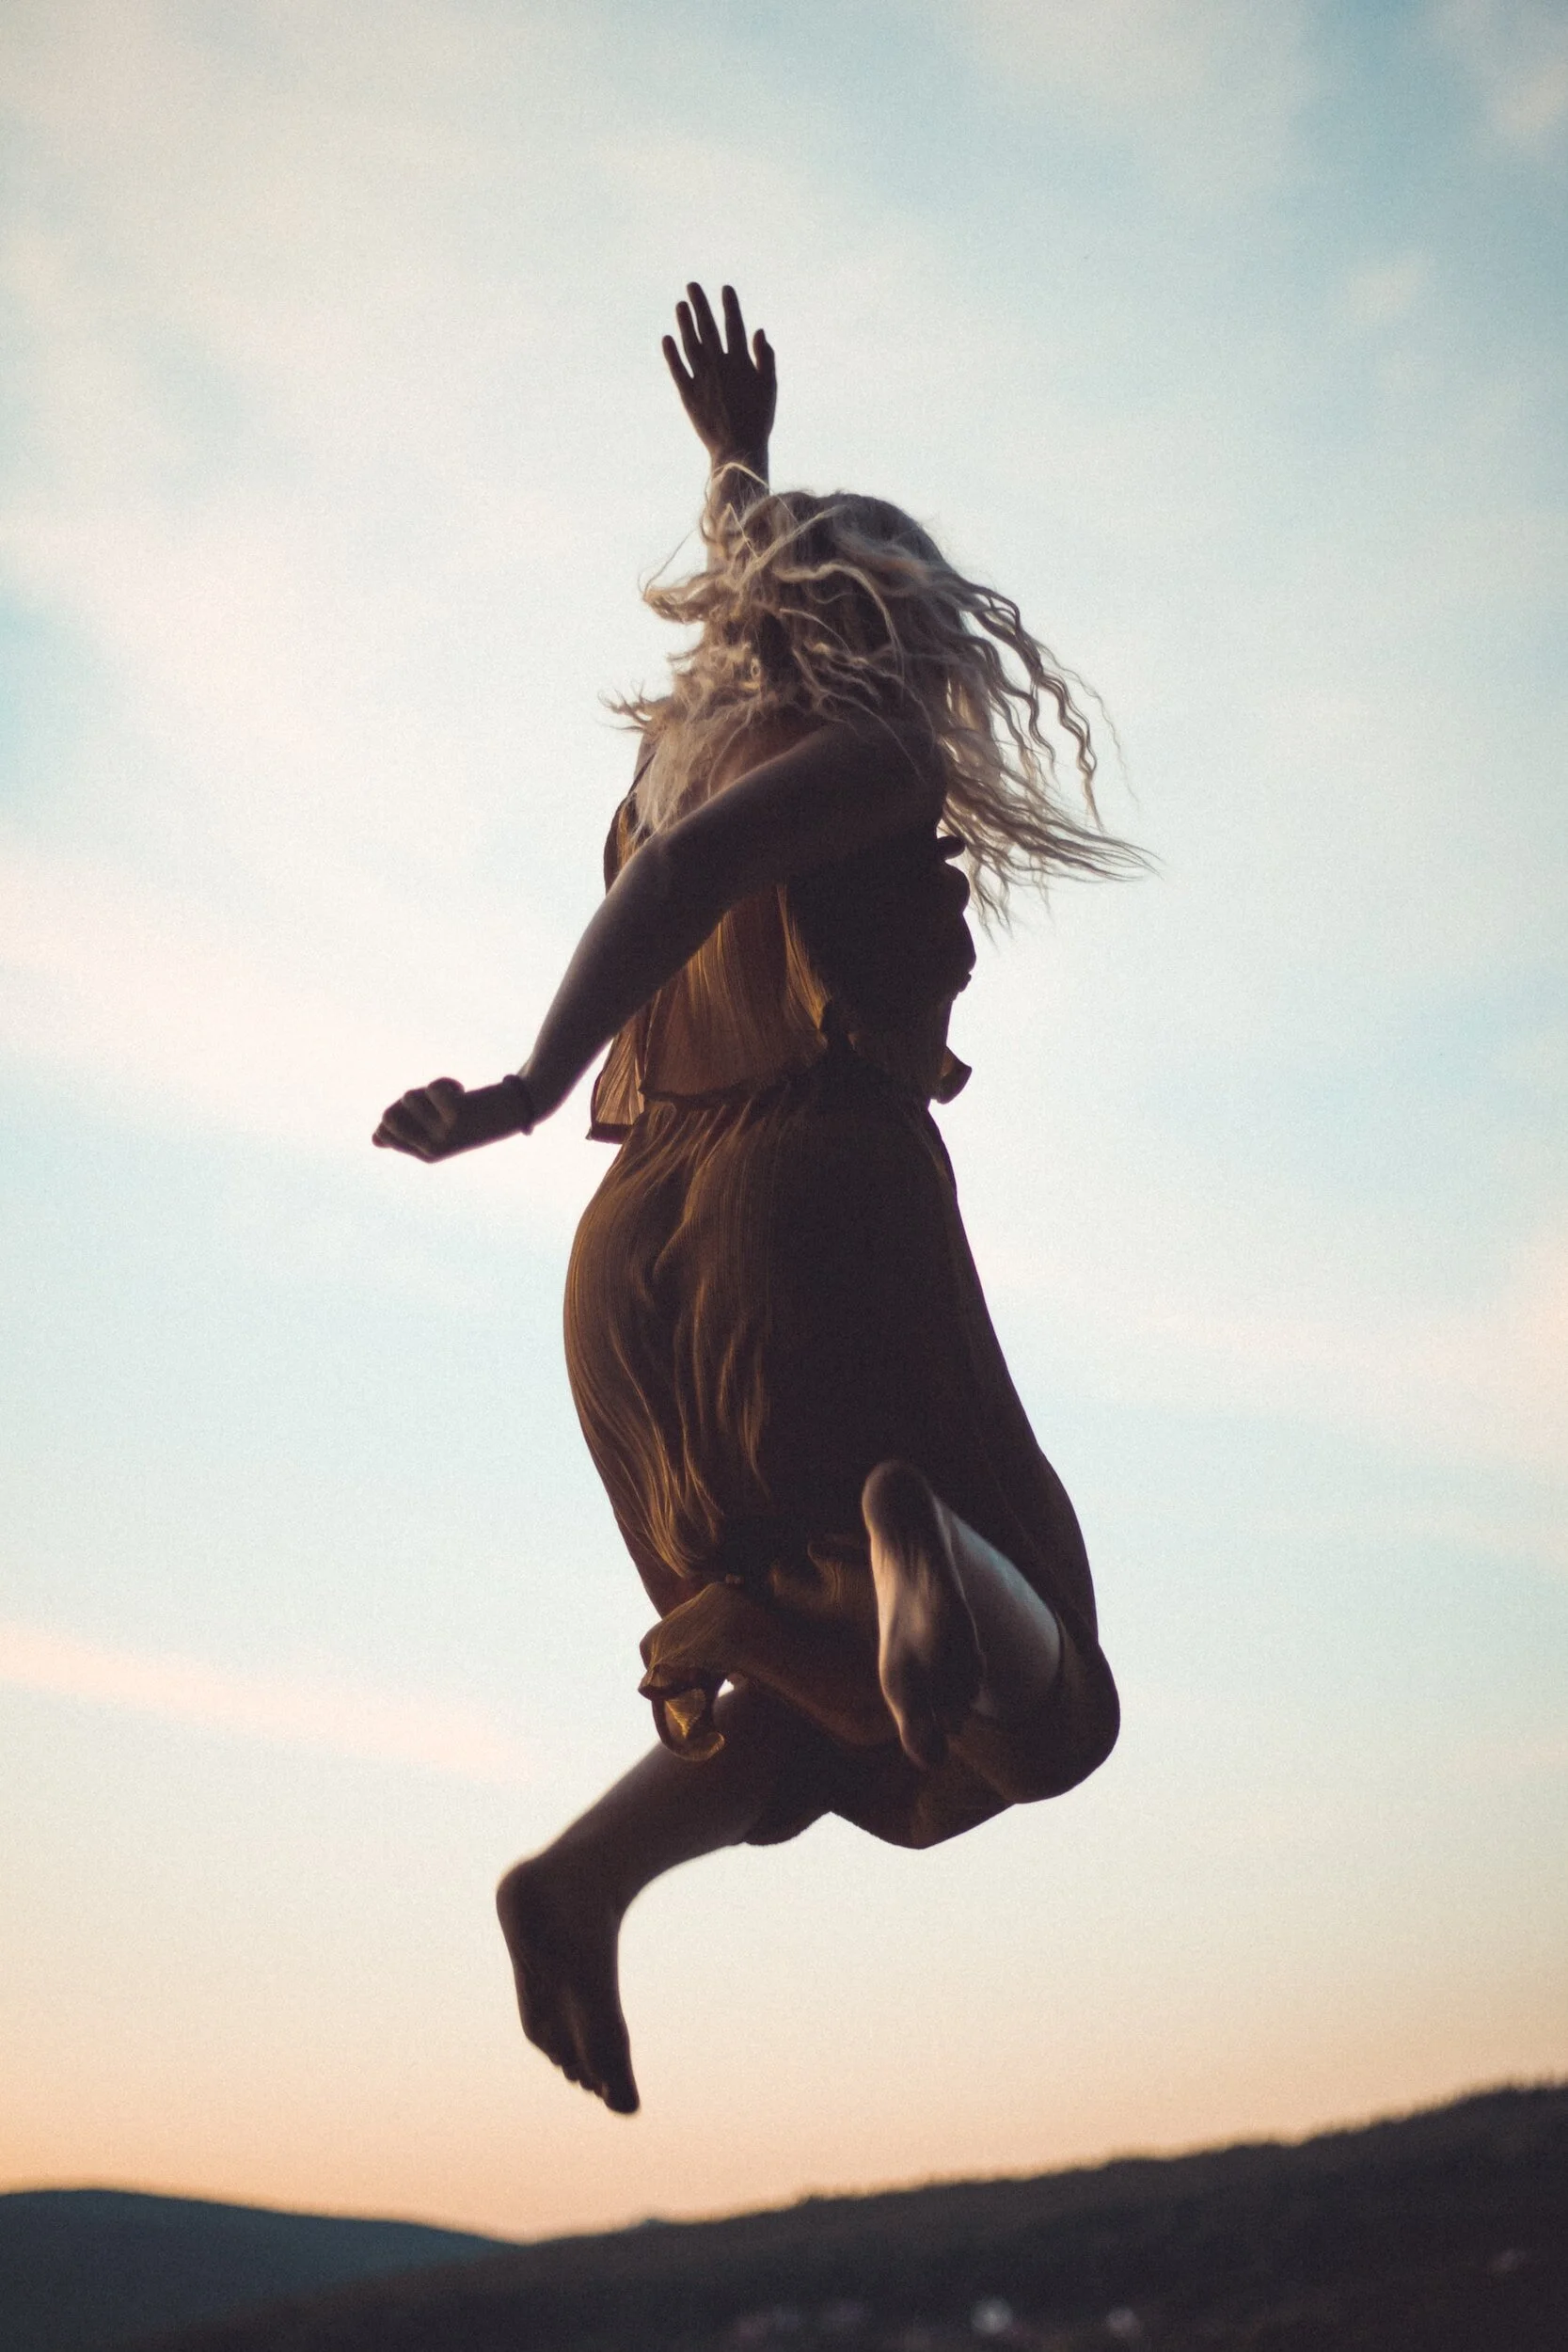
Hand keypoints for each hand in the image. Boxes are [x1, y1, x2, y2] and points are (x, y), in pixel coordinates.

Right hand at [372, 1077, 524, 1161]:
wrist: (515, 1109)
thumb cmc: (477, 1116)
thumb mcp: (439, 1127)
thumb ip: (407, 1132)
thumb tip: (374, 1139)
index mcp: (426, 1155)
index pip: (383, 1131)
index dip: (399, 1111)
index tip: (426, 1109)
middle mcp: (432, 1150)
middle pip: (389, 1114)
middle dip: (409, 1100)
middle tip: (437, 1101)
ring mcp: (443, 1135)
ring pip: (408, 1097)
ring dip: (431, 1088)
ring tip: (455, 1096)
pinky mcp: (455, 1117)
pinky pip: (431, 1088)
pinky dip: (445, 1082)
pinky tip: (463, 1091)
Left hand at [662, 282, 775, 474]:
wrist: (738, 449)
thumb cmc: (758, 420)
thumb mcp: (770, 388)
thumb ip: (765, 358)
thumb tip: (758, 331)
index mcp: (741, 363)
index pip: (734, 326)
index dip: (730, 306)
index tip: (725, 288)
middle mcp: (719, 366)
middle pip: (708, 329)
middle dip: (700, 305)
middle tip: (692, 286)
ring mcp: (702, 379)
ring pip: (691, 345)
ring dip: (685, 323)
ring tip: (680, 305)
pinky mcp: (689, 395)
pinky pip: (678, 370)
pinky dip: (672, 354)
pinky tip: (667, 338)